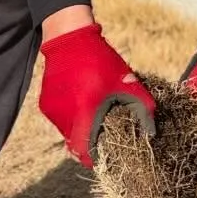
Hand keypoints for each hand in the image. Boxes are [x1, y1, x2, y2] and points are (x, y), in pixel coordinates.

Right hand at [38, 22, 154, 166]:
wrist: (69, 38)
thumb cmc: (100, 60)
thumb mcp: (127, 83)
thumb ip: (142, 110)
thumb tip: (151, 132)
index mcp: (84, 113)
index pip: (84, 153)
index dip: (96, 158)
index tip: (107, 155)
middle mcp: (64, 117)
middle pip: (75, 146)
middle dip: (89, 145)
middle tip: (103, 136)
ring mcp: (52, 112)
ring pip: (66, 134)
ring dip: (80, 131)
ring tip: (92, 117)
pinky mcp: (45, 105)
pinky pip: (60, 121)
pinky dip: (71, 119)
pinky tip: (80, 103)